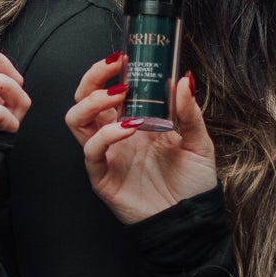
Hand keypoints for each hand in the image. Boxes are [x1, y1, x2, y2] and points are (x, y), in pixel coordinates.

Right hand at [64, 57, 217, 223]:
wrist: (191, 219)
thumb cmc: (192, 183)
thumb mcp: (198, 141)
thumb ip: (189, 112)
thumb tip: (184, 79)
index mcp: (132, 123)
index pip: (106, 91)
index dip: (106, 72)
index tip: (122, 57)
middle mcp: (114, 136)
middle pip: (83, 100)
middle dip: (92, 80)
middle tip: (112, 68)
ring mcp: (106, 155)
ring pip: (77, 120)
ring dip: (93, 102)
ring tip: (118, 95)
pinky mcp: (102, 177)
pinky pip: (91, 151)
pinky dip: (106, 135)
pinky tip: (129, 127)